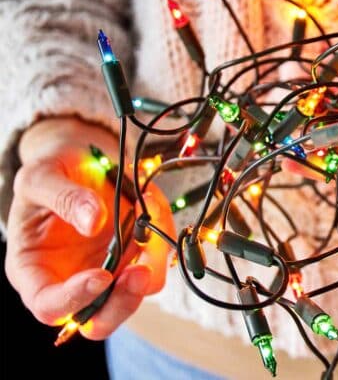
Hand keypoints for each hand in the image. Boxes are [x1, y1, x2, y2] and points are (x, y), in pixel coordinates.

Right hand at [5, 117, 173, 339]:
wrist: (83, 159)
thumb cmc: (52, 172)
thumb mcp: (41, 176)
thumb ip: (64, 198)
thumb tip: (93, 222)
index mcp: (34, 272)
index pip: (50, 308)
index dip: (75, 300)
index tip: (101, 276)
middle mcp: (73, 280)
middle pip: (100, 321)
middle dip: (123, 302)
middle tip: (140, 272)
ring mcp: (109, 270)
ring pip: (138, 292)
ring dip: (152, 262)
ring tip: (148, 213)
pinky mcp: (136, 256)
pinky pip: (157, 260)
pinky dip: (161, 238)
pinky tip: (152, 206)